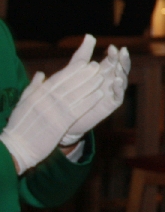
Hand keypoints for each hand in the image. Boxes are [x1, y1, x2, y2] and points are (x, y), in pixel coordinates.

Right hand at [0, 57, 101, 173]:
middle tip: (96, 66)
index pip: (58, 78)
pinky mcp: (61, 124)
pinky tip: (100, 95)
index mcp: (37, 94)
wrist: (16, 149)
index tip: (84, 63)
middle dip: (84, 74)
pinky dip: (89, 101)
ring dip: (90, 85)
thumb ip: (33, 87)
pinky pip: (78, 110)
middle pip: (69, 84)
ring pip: (75, 95)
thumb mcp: (22, 104)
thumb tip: (41, 73)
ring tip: (101, 78)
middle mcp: (46, 100)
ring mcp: (54, 112)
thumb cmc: (18, 127)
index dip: (72, 70)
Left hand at [60, 38, 129, 145]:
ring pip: (122, 80)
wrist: (63, 116)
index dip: (114, 54)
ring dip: (122, 72)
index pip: (113, 60)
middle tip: (122, 52)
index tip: (112, 48)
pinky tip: (116, 80)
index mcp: (103, 71)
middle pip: (122, 68)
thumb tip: (90, 35)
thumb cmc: (69, 90)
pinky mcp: (111, 104)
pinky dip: (118, 87)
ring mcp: (112, 92)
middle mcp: (110, 80)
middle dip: (123, 60)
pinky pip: (118, 95)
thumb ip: (83, 54)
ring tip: (118, 67)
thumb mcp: (75, 69)